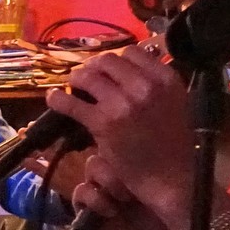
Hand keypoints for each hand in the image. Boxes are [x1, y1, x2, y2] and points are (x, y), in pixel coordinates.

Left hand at [46, 49, 194, 228]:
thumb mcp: (175, 103)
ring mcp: (123, 103)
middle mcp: (144, 86)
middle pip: (108, 60)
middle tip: (88, 77)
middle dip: (94, 66)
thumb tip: (130, 71)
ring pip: (88, 75)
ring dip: (77, 78)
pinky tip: (54, 99)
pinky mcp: (103, 123)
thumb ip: (156, 85)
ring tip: (73, 85)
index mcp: (165, 79)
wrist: (173, 178)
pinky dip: (58, 99)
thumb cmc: (176, 145)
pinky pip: (71, 102)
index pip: (133, 52)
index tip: (109, 69)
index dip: (116, 59)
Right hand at [72, 156, 178, 229]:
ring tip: (123, 196)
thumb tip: (169, 152)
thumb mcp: (163, 197)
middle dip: (119, 161)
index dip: (129, 147)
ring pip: (93, 167)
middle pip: (108, 150)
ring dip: (107, 178)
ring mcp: (101, 190)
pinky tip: (110, 210)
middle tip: (132, 176)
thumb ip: (158, 175)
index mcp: (138, 168)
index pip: (127, 146)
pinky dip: (93, 198)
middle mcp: (118, 175)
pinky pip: (81, 192)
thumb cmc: (157, 228)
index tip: (141, 155)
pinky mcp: (86, 208)